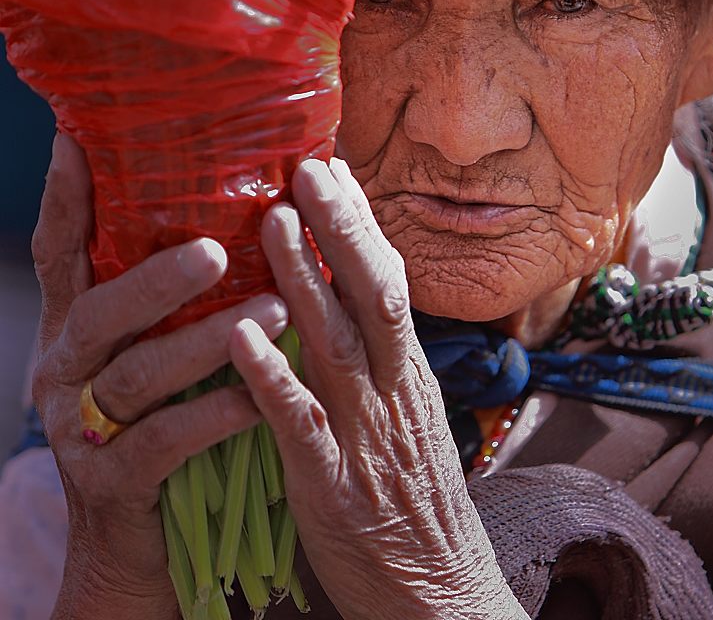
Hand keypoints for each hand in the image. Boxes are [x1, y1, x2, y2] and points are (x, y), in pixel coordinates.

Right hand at [31, 134, 287, 618]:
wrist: (139, 545)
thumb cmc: (161, 421)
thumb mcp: (154, 350)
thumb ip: (170, 296)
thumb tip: (227, 213)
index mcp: (77, 327)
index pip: (61, 251)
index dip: (64, 196)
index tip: (78, 139)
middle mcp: (67, 369)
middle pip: (98, 310)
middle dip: (155, 277)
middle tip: (217, 248)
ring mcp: (82, 430)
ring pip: (135, 374)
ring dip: (204, 339)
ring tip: (273, 305)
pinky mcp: (112, 484)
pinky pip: (163, 442)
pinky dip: (211, 415)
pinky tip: (256, 396)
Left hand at [229, 157, 529, 619]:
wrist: (438, 596)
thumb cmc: (411, 499)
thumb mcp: (406, 417)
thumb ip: (376, 358)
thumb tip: (341, 295)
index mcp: (408, 372)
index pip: (389, 280)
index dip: (361, 223)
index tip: (333, 168)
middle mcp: (394, 391)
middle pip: (374, 294)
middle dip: (342, 228)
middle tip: (306, 169)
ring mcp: (367, 437)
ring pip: (338, 344)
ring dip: (305, 280)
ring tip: (272, 223)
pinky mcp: (334, 490)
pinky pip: (301, 425)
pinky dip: (273, 377)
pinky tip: (241, 337)